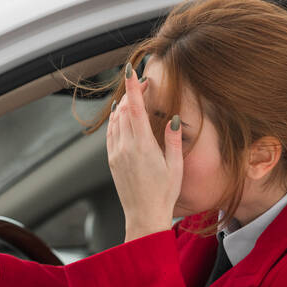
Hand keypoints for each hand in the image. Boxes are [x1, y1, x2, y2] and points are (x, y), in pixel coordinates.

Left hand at [107, 63, 183, 241]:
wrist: (143, 216)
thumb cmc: (164, 193)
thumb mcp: (175, 166)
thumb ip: (173, 140)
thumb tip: (174, 118)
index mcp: (143, 146)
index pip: (134, 108)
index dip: (133, 87)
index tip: (131, 70)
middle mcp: (125, 147)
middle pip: (123, 110)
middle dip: (131, 93)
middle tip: (143, 83)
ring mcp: (115, 154)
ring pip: (114, 121)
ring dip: (122, 105)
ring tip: (134, 96)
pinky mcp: (111, 161)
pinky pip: (110, 133)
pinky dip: (115, 120)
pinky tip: (122, 116)